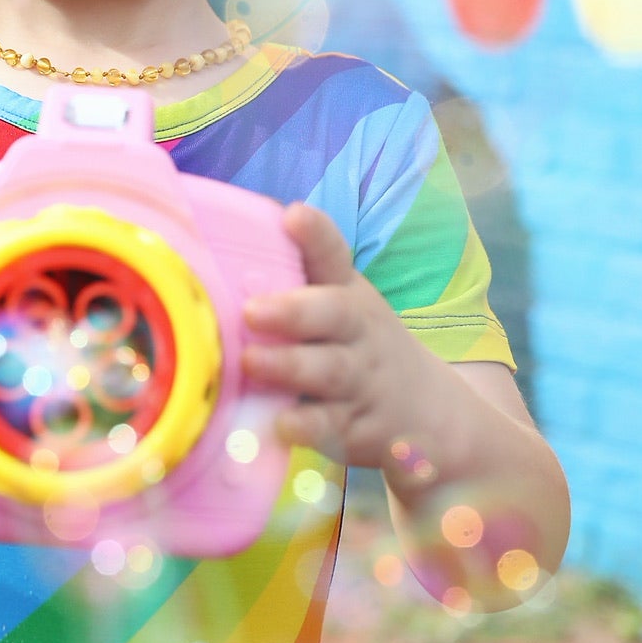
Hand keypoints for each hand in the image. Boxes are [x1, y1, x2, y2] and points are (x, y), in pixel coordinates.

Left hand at [241, 203, 429, 470]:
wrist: (426, 410)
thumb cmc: (355, 345)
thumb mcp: (340, 305)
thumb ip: (294, 278)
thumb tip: (215, 238)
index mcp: (347, 295)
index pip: (334, 257)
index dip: (316, 235)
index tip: (294, 216)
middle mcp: (358, 332)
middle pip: (334, 314)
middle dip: (293, 310)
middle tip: (251, 309)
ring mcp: (362, 380)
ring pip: (330, 371)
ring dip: (290, 365)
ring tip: (251, 360)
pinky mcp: (357, 427)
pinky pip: (333, 427)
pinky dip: (308, 427)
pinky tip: (281, 425)